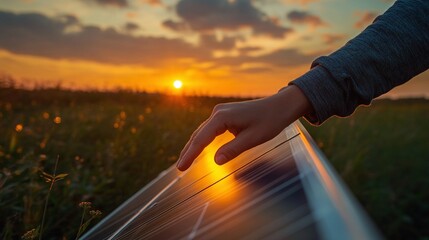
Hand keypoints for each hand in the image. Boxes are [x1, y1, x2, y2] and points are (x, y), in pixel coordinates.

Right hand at [176, 85, 311, 170]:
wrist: (281, 106)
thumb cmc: (270, 121)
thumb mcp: (252, 138)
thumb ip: (233, 149)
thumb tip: (215, 161)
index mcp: (222, 117)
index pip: (201, 139)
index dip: (190, 154)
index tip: (181, 167)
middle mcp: (218, 112)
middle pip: (198, 135)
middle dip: (188, 151)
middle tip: (180, 168)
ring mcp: (221, 112)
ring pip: (203, 132)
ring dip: (194, 146)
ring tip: (185, 161)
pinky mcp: (225, 115)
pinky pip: (210, 130)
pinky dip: (203, 140)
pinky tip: (198, 149)